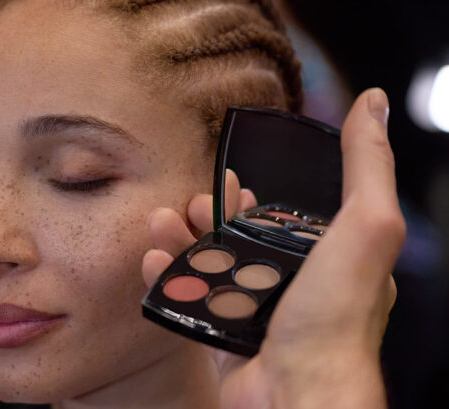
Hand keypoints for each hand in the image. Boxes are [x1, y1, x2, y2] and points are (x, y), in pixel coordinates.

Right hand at [141, 89, 403, 408]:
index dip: (253, 197)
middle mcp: (292, 288)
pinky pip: (188, 302)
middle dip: (207, 215)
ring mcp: (255, 314)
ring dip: (179, 240)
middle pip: (239, 240)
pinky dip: (167, 279)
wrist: (296, 394)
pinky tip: (153, 261)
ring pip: (209, 268)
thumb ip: (367, 167)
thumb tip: (374, 104)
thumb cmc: (335, 318)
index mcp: (329, 262)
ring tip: (159, 223)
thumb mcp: (364, 226)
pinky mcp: (222, 339)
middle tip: (188, 204)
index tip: (230, 182)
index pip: (285, 218)